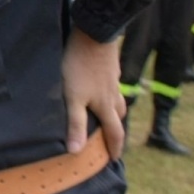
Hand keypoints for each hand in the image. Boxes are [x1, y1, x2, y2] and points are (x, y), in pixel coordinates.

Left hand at [61, 27, 124, 158]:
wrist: (95, 33)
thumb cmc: (81, 67)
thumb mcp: (74, 98)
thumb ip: (75, 123)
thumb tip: (76, 151)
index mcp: (106, 106)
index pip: (114, 132)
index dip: (114, 148)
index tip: (113, 159)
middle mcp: (113, 95)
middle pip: (119, 117)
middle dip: (116, 130)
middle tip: (110, 139)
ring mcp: (113, 80)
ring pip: (117, 100)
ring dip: (114, 111)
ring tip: (106, 115)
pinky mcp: (110, 67)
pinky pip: (113, 85)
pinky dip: (109, 93)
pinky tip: (100, 88)